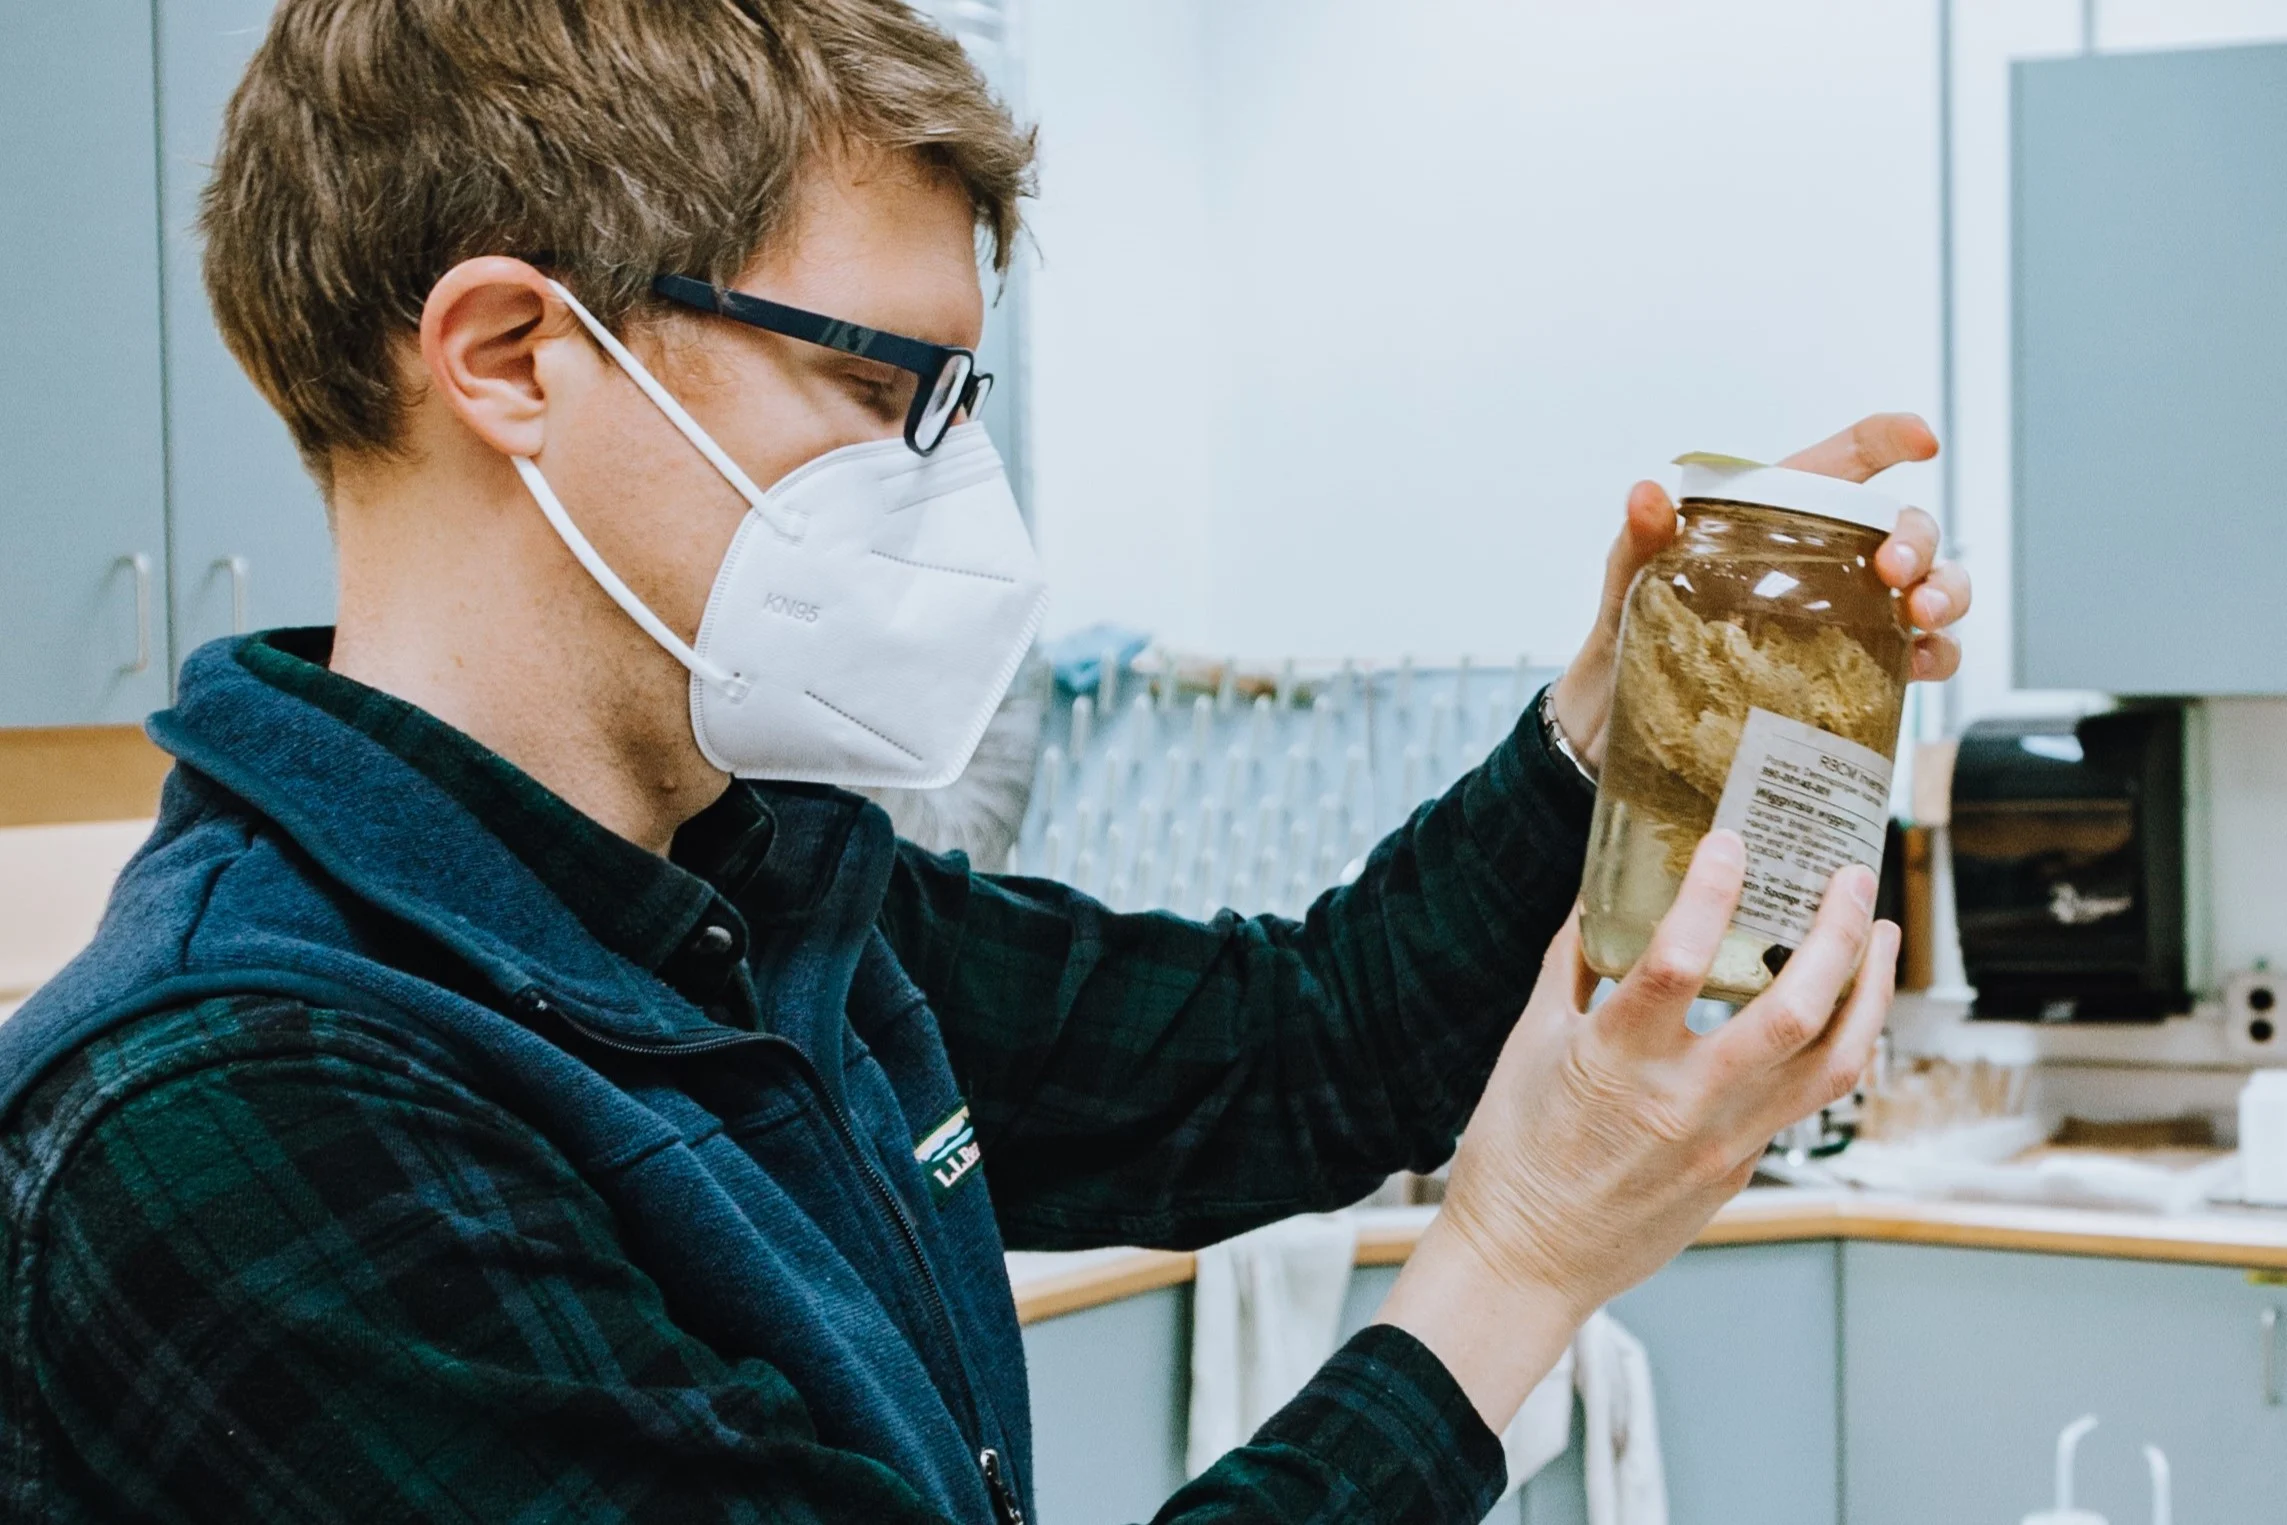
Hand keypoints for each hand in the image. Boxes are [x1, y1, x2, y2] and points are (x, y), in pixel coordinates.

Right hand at [1372, 831, 1897, 1431]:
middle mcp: (1683, 1103)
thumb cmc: (1513, 1152)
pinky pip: (1809, 1099)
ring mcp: (1725, 1144)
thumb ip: (1573, 964)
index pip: (1676, 962)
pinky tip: (1841, 1005)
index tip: (1731, 841)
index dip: (1711, 892)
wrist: (1526, 1261)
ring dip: (1868, 990)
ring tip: (1878, 934)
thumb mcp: (1529, 1042)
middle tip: (1849, 876)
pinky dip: (1837, 1043)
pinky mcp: (1743, 1170)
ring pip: (1834, 1063)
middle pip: (1794, 1012)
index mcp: (1614, 1061)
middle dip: (1836, 934)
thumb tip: (1600, 894)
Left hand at [1550, 413, 1968, 769]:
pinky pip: (1922, 653)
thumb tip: (1645, 494)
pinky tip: (1921, 662)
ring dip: (1946, 592)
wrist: (1627, 715)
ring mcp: (1852, 612)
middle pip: (1907, 526)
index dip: (1891, 438)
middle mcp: (1831, 557)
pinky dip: (1937, 654)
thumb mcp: (1633, 579)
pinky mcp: (1859, 667)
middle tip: (1894, 569)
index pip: (1849, 460)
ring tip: (1923, 616)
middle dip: (1919, 539)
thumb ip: (1642, 536)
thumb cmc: (1637, 628)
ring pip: (1931, 585)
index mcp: (1783, 513)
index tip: (1923, 441)